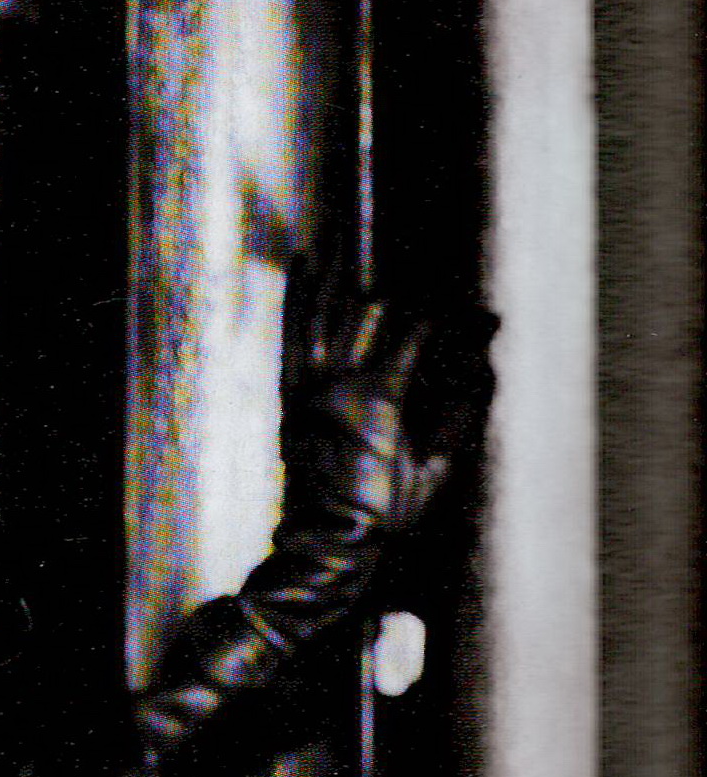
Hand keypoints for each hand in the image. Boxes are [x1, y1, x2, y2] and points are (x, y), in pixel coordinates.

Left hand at [279, 254, 497, 569]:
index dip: (455, 319)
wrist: (326, 540)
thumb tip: (485, 367)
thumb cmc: (386, 514)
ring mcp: (310, 386)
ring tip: (350, 235)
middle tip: (427, 268)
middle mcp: (339, 383)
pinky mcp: (291, 393)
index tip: (481, 314)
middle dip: (407, 292)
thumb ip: (460, 415)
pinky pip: (295, 334)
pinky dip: (300, 298)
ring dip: (344, 273)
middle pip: (373, 313)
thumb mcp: (435, 469)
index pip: (418, 335)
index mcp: (378, 399)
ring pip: (328, 313)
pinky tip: (306, 266)